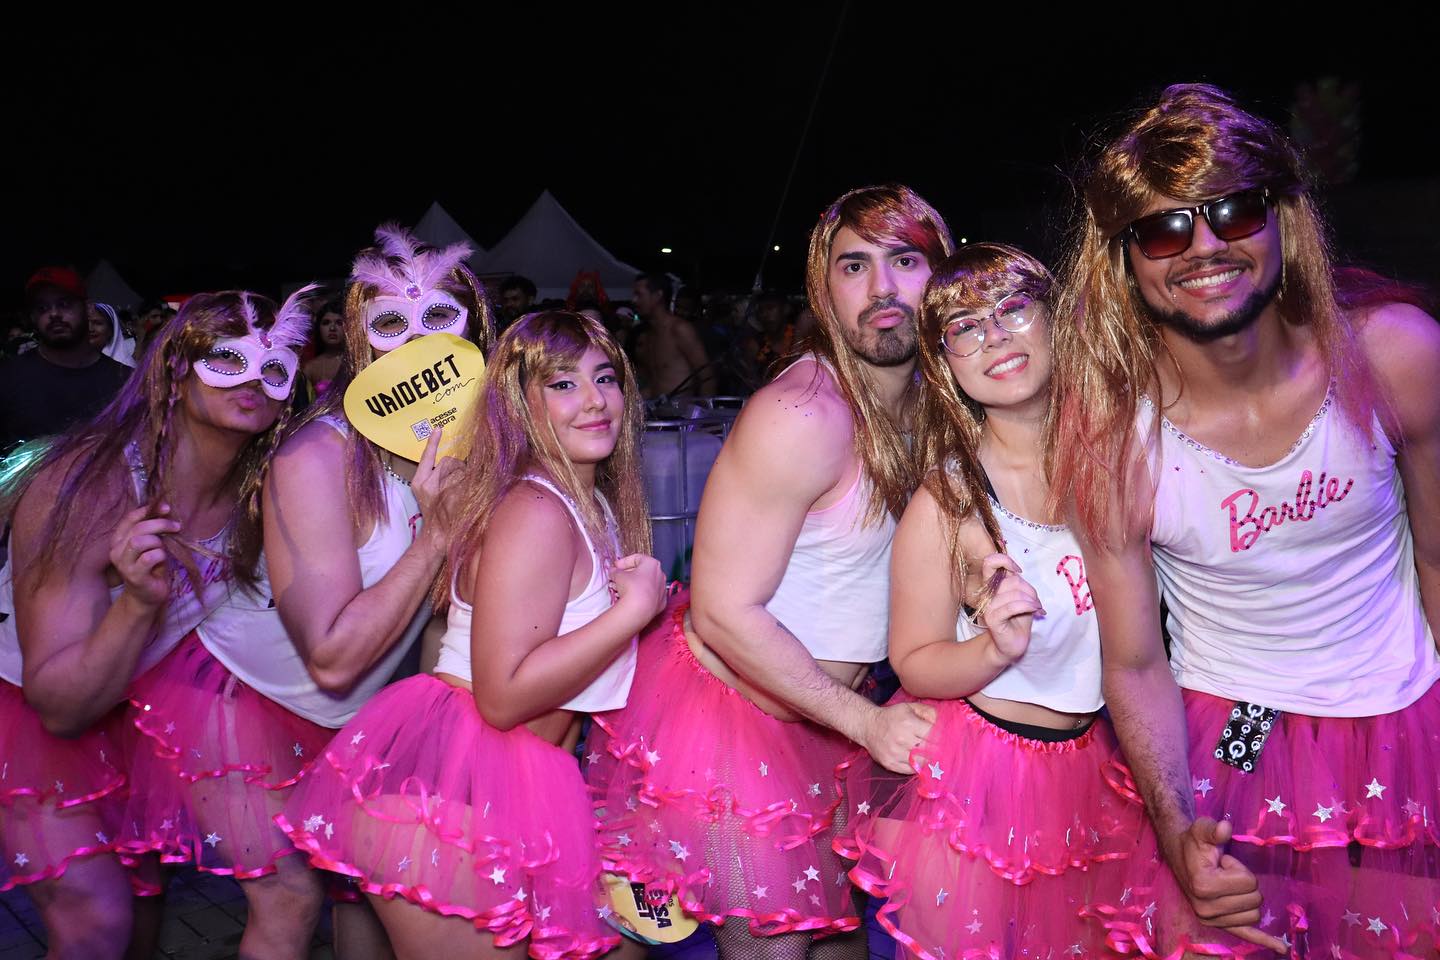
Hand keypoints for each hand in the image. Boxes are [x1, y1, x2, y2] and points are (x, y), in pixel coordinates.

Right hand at [108, 503, 180, 608]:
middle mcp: (116, 551)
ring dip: (157, 542)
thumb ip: (153, 530)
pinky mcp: (134, 576)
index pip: (129, 519)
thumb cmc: (151, 567)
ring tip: (163, 549)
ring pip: (140, 541)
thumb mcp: (152, 544)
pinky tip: (162, 561)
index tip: (166, 508)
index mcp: (119, 540)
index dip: (147, 511)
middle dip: (159, 524)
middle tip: (176, 526)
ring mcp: (124, 564)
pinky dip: (160, 555)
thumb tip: (165, 510)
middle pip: (137, 529)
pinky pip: (149, 558)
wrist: (147, 595)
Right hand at [410, 428, 461, 541]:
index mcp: (419, 482)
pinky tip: (469, 493)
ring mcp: (441, 491)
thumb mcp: (428, 494)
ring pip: (461, 470)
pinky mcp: (454, 497)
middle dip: (458, 469)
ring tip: (462, 493)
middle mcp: (428, 484)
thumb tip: (454, 462)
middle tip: (459, 484)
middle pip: (450, 462)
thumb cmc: (437, 514)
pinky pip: (468, 481)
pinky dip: (472, 484)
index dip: (432, 443)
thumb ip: (436, 478)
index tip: (438, 428)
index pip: (426, 458)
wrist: (438, 536)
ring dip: (466, 477)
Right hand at [609, 553, 665, 626]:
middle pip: (643, 571)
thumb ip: (615, 571)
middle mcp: (660, 575)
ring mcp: (662, 589)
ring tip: (620, 589)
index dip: (624, 562)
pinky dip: (641, 595)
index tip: (616, 566)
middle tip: (617, 578)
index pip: (637, 558)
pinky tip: (631, 599)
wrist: (639, 609)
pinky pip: (649, 595)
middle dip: (629, 574)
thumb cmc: (631, 587)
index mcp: (652, 564)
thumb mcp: (618, 576)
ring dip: (634, 584)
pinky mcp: (661, 602)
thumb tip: (613, 571)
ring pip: (646, 584)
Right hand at [861, 701, 937, 774]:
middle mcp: (902, 739)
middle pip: (930, 751)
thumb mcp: (911, 707)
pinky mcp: (890, 764)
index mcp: (909, 723)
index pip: (934, 736)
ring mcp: (895, 754)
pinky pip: (911, 771)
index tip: (945, 739)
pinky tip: (919, 761)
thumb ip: (929, 712)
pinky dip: (918, 767)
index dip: (942, 738)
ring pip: (922, 763)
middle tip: (941, 749)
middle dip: (938, 750)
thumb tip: (944, 724)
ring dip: (929, 760)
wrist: (868, 726)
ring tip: (931, 756)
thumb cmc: (893, 716)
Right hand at [977, 554, 1041, 663]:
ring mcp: (988, 606)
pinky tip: (1035, 611)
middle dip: (1029, 590)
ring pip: (1014, 593)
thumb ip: (1020, 583)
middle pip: (1012, 580)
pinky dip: (1027, 606)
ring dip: (1031, 600)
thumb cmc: (1018, 619)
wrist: (1012, 644)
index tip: (1017, 570)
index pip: (990, 563)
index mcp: (992, 585)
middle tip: (1035, 601)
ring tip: (1036, 609)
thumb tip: (1019, 574)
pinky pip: (1012, 606)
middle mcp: (987, 594)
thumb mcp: (1023, 597)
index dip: (1004, 560)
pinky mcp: (992, 618)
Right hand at [1168, 817, 1286, 954]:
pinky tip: (1281, 949)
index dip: (1238, 867)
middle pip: (1255, 899)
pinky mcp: (1219, 925)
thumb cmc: (1194, 842)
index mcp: (1203, 886)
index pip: (1248, 882)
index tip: (1221, 863)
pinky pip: (1246, 935)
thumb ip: (1214, 829)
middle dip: (1244, 882)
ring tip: (1225, 884)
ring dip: (1246, 897)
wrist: (1179, 854)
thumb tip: (1225, 827)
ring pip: (1255, 914)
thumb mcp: (1201, 829)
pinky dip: (1264, 941)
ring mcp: (1212, 920)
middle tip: (1222, 872)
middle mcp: (1206, 909)